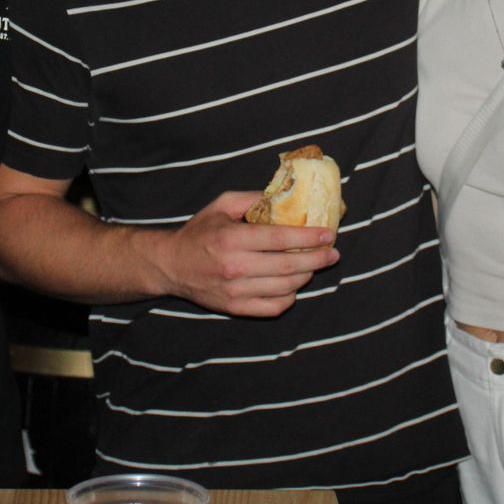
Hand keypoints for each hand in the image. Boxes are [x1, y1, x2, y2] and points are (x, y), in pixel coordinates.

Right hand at [155, 191, 339, 316]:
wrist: (171, 265)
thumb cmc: (199, 233)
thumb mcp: (221, 205)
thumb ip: (252, 199)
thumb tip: (284, 196)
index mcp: (232, 239)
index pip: (280, 240)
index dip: (309, 238)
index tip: (328, 234)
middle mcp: (235, 267)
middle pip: (289, 267)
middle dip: (317, 259)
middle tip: (333, 253)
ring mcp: (236, 291)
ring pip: (285, 288)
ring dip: (306, 277)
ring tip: (314, 265)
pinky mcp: (235, 308)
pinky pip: (273, 307)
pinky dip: (290, 297)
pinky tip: (293, 285)